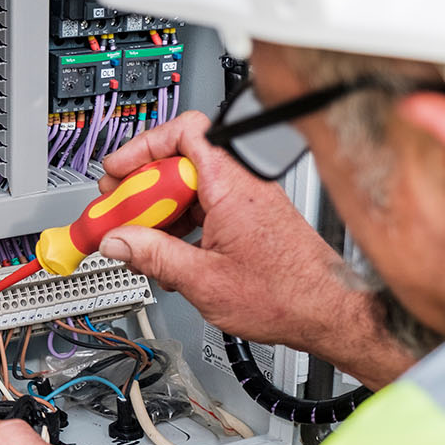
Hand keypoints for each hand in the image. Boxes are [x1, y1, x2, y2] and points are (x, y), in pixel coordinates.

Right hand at [97, 112, 346, 345]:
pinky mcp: (250, 221)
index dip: (144, 146)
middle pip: (180, 164)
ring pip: (190, 191)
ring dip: (160, 214)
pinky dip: (182, 227)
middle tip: (119, 213)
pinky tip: (169, 257)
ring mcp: (247, 203)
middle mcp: (242, 185)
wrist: (327, 312)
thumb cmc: (287, 295)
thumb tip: (117, 241)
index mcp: (232, 185)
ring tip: (140, 244)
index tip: (119, 171)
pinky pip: (206, 210)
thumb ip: (153, 256)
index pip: (185, 132)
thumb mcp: (203, 280)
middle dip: (143, 189)